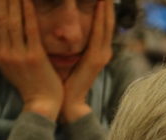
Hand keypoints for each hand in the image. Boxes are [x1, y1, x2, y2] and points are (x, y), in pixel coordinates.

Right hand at [0, 0, 62, 120]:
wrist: (42, 105)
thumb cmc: (31, 85)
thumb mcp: (11, 67)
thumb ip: (7, 49)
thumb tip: (4, 29)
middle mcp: (4, 53)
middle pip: (0, 18)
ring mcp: (18, 55)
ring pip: (12, 21)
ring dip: (13, 1)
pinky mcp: (34, 57)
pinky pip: (30, 30)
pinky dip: (28, 13)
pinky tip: (29, 0)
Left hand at [60, 0, 114, 122]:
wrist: (68, 104)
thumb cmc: (63, 83)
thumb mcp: (68, 59)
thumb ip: (69, 44)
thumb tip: (58, 27)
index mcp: (96, 52)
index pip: (102, 24)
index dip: (103, 7)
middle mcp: (103, 52)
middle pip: (108, 21)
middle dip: (107, 3)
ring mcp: (102, 55)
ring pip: (107, 24)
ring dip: (106, 6)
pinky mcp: (96, 59)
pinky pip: (100, 32)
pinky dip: (100, 17)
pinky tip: (99, 3)